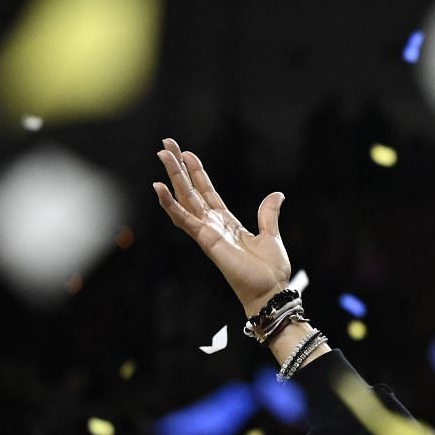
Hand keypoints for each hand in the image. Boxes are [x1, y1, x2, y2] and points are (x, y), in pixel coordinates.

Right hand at [153, 138, 291, 314]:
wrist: (269, 290)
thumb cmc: (268, 270)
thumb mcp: (271, 235)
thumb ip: (268, 214)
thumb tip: (276, 195)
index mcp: (226, 222)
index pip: (207, 191)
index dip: (197, 172)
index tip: (187, 153)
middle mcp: (212, 225)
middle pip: (191, 190)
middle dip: (178, 167)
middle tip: (166, 145)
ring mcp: (206, 231)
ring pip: (184, 198)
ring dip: (172, 177)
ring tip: (162, 154)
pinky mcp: (205, 240)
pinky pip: (184, 218)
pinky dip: (170, 204)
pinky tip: (158, 187)